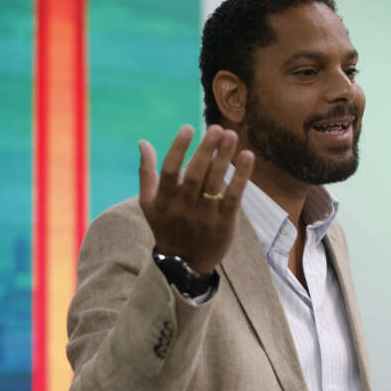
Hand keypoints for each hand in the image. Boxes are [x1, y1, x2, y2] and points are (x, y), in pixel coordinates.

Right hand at [138, 124, 254, 274]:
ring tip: (231, 135)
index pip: (170, 171)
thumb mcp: (149, 202)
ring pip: (215, 184)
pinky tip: (248, 157)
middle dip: (206, 150)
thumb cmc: (166, 225)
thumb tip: (143, 142)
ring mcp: (206, 215)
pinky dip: (241, 177)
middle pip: (195, 175)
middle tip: (217, 128)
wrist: (185, 263)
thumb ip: (146, 172)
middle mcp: (184, 207)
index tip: (188, 128)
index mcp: (164, 200)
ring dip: (224, 158)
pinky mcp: (225, 222)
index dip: (178, 149)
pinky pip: (234, 196)